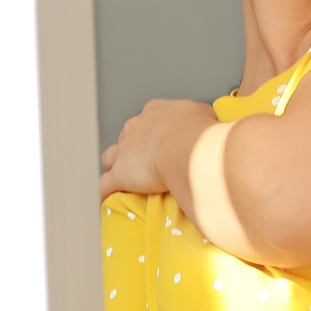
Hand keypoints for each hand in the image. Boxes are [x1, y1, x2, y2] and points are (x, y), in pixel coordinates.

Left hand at [101, 98, 218, 200]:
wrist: (190, 148)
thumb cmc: (201, 132)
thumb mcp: (205, 115)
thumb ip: (199, 116)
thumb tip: (205, 122)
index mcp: (154, 112)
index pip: (145, 121)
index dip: (149, 133)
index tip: (158, 143)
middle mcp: (135, 127)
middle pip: (126, 138)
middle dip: (132, 149)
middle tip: (145, 162)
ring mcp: (125, 150)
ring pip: (109, 158)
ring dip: (114, 166)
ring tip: (122, 178)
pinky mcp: (120, 174)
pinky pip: (105, 185)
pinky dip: (105, 192)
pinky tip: (107, 199)